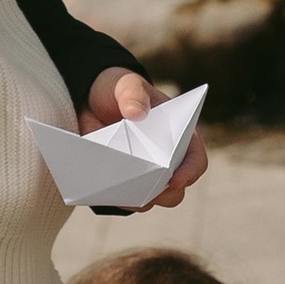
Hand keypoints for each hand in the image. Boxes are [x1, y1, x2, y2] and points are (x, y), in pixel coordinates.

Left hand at [80, 65, 208, 206]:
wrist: (89, 100)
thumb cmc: (120, 90)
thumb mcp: (126, 84)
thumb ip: (133, 94)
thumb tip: (135, 113)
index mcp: (179, 136)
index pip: (195, 160)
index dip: (190, 172)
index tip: (175, 179)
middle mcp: (166, 161)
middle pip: (174, 190)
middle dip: (162, 193)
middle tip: (145, 190)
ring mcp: (144, 174)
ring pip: (149, 199)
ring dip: (137, 199)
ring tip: (121, 190)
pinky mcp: (122, 182)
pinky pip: (123, 199)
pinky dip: (116, 199)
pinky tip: (104, 190)